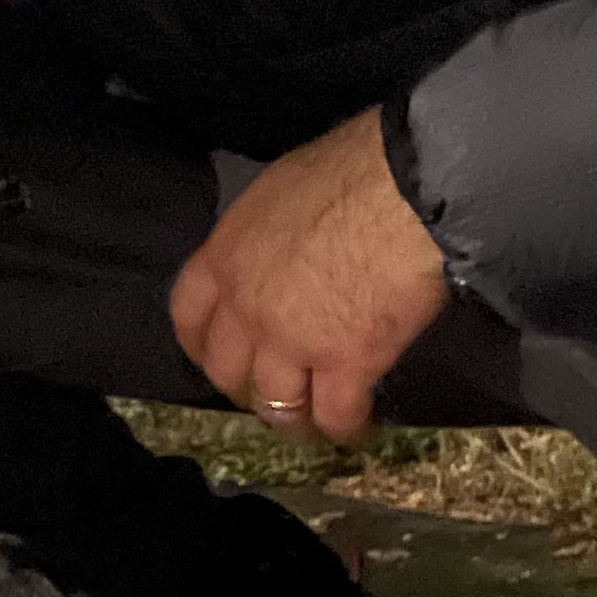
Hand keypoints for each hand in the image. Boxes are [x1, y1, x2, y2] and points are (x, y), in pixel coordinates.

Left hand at [169, 110, 446, 443]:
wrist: (407, 188)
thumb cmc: (354, 168)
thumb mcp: (282, 191)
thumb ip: (268, 236)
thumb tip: (286, 248)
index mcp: (226, 256)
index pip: (189, 314)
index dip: (201, 344)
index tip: (215, 356)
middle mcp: (246, 308)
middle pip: (227, 371)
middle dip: (246, 389)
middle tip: (271, 393)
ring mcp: (292, 343)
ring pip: (276, 405)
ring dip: (293, 420)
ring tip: (313, 423)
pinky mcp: (345, 366)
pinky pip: (335, 416)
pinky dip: (345, 428)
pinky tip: (357, 427)